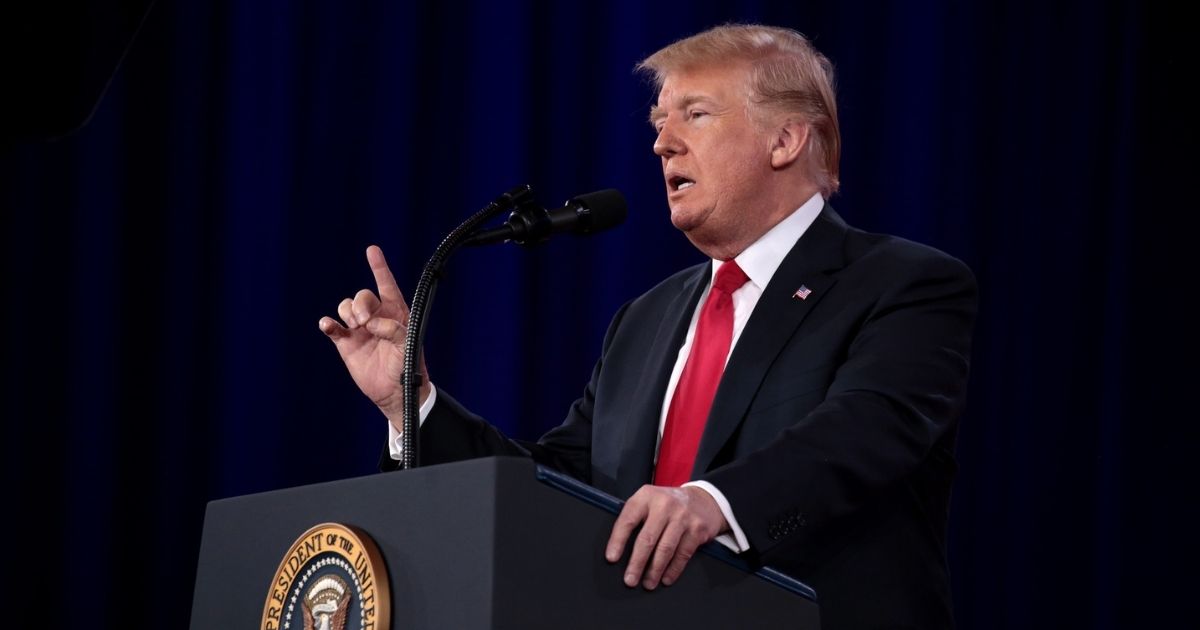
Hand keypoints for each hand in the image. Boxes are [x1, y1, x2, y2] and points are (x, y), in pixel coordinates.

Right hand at [319, 245, 430, 428]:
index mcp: (395, 313)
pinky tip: (328, 326)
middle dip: (360, 304)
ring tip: (356, 328)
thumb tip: (372, 323)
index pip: (387, 285)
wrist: (395, 392)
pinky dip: (328, 323)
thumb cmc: (407, 366)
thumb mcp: (408, 346)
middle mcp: (376, 317)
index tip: (372, 250)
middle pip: (362, 296)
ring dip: (347, 312)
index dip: (379, 267)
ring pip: (345, 307)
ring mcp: (360, 329)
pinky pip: (332, 327)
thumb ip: (393, 330)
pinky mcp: (346, 342)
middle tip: (365, 322)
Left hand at [605, 485, 727, 589]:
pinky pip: (683, 554)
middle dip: (637, 563)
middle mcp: (664, 504)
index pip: (628, 520)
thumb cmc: (668, 505)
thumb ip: (635, 518)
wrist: (702, 499)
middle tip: (630, 580)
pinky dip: (673, 569)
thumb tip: (617, 548)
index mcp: (646, 496)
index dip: (618, 541)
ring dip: (655, 570)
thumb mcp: (649, 501)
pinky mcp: (697, 529)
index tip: (612, 558)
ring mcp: (682, 516)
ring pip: (665, 549)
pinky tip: (666, 578)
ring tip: (648, 583)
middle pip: (647, 538)